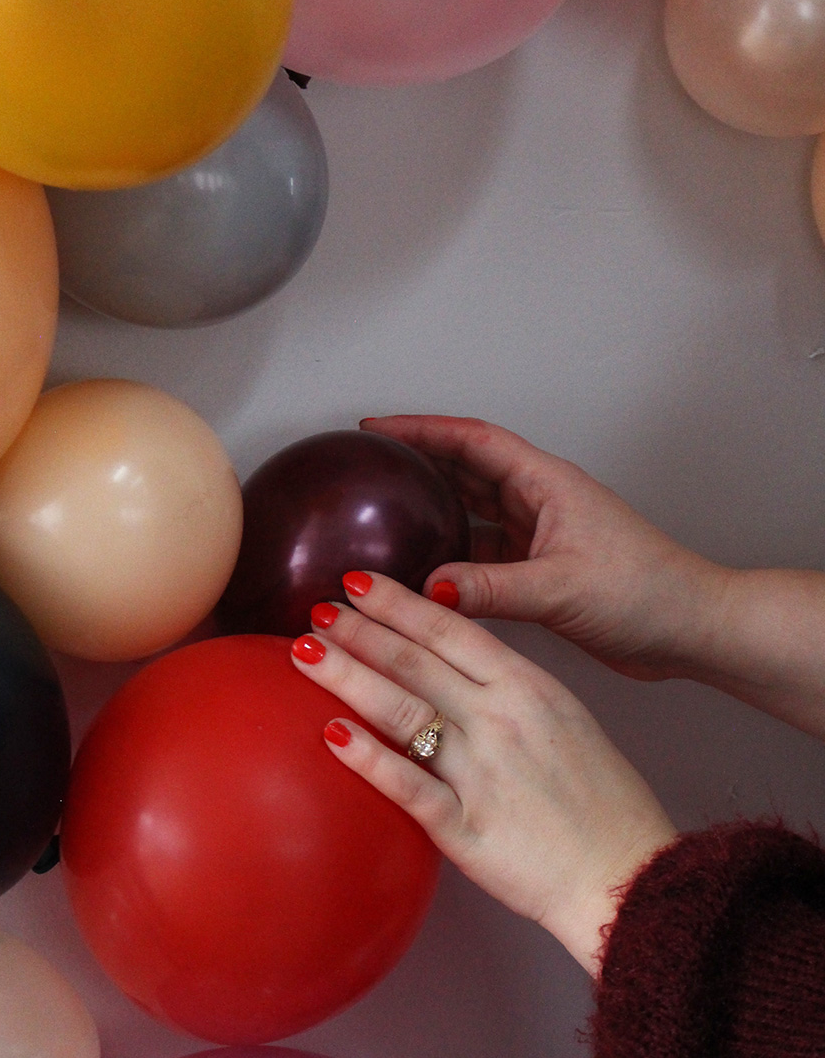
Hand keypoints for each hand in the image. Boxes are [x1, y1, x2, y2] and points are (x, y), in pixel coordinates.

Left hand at [292, 573, 675, 974]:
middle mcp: (500, 720)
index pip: (450, 631)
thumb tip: (454, 671)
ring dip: (348, 677)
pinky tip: (329, 734)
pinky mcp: (465, 827)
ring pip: (401, 711)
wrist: (628, 875)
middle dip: (360, 631)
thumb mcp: (566, 720)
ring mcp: (480, 773)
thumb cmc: (603, 802)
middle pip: (415, 663)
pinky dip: (366, 757)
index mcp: (529, 687)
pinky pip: (407, 785)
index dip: (399, 603)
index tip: (358, 582)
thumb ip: (509, 691)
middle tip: (317, 609)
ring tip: (306, 654)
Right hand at [363, 414, 728, 681]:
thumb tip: (428, 589)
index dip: (422, 429)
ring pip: (471, 512)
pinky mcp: (539, 571)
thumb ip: (491, 589)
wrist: (689, 629)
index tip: (376, 427)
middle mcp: (539, 502)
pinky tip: (422, 571)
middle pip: (465, 469)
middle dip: (417, 461)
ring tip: (381, 513)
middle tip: (367, 465)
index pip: (473, 441)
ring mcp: (539, 536)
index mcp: (546, 484)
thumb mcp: (560, 588)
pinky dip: (450, 558)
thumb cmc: (646, 592)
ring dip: (432, 510)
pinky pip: (482, 555)